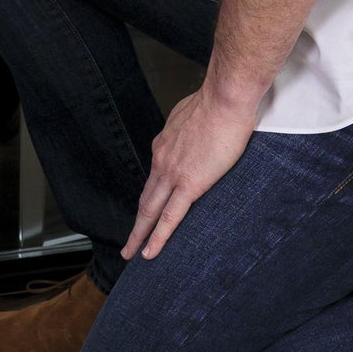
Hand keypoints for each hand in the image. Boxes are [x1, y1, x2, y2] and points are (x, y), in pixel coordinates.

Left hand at [121, 90, 254, 261]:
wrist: (224, 98)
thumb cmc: (216, 102)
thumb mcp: (191, 114)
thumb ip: (187, 129)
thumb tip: (191, 132)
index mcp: (164, 145)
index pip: (154, 178)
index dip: (149, 197)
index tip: (145, 211)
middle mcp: (162, 160)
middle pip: (145, 200)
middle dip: (136, 224)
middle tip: (128, 245)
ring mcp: (173, 173)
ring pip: (150, 211)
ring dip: (140, 234)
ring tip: (133, 253)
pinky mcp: (189, 183)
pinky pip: (170, 217)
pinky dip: (158, 237)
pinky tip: (150, 252)